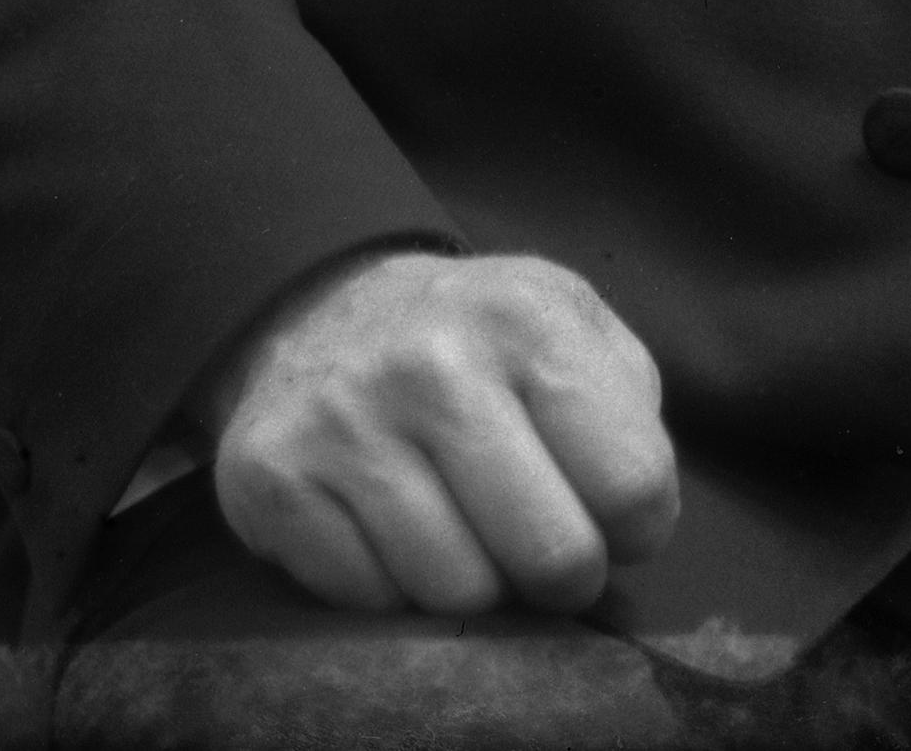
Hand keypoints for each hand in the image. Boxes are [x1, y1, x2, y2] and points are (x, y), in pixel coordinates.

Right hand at [202, 248, 679, 615]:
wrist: (322, 308)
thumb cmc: (476, 340)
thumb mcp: (571, 326)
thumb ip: (628, 411)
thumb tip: (637, 523)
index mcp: (527, 318)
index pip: (634, 485)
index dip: (636, 526)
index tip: (608, 515)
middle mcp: (434, 362)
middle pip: (554, 556)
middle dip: (561, 573)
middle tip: (539, 542)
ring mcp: (347, 422)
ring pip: (460, 593)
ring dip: (474, 581)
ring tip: (461, 524)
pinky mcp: (274, 481)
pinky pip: (371, 602)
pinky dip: (391, 587)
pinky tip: (387, 527)